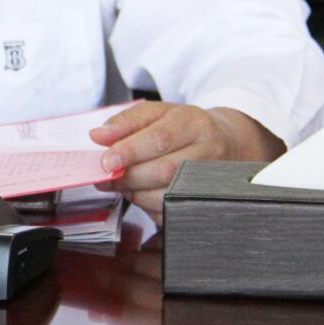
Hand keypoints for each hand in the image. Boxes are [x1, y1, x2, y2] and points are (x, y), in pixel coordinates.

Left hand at [89, 102, 282, 221]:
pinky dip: (150, 207)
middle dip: (129, 177)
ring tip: (124, 184)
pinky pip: (172, 211)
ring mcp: (210, 179)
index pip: (159, 138)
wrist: (225, 141)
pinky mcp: (206, 201)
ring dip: (137, 194)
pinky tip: (143, 194)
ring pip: (168, 194)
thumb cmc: (184, 127)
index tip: (106, 161)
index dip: (130, 151)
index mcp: (192, 122)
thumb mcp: (156, 113)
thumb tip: (98, 136)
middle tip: (107, 177)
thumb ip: (125, 122)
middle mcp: (206, 150)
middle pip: (164, 170)